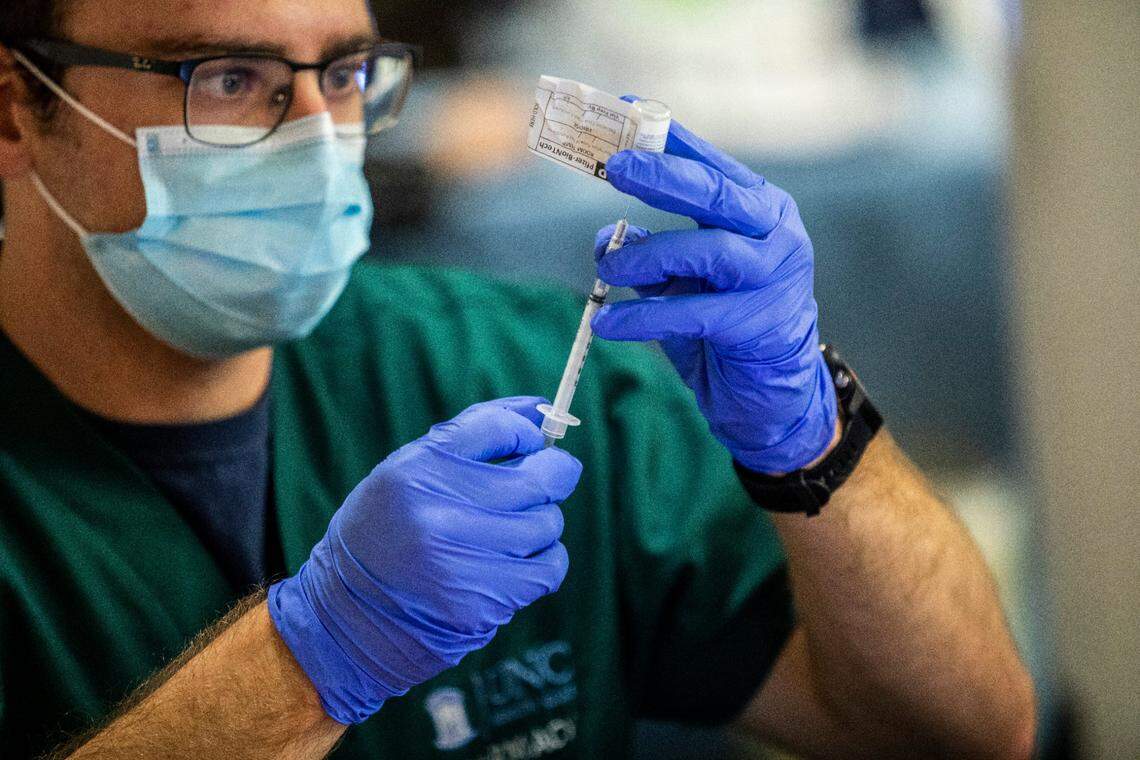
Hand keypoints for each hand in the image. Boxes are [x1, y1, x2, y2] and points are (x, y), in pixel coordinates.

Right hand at [268, 398, 580, 723]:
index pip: (498, 428)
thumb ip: (471, 437)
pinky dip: (547, 563)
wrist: (344, 618)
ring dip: (543, 526)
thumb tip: (540, 410)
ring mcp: (457, 561)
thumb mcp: (406, 473)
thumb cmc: (386, 533)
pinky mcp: (478, 603)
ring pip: (547, 525)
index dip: (528, 433)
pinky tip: (520, 564)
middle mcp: (433, 512)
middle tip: (553, 479)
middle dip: (556, 476)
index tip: (533, 443)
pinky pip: (547, 569)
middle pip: (536, 480)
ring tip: (516, 532)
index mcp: (414, 469)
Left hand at [592, 120, 837, 473]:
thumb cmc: (723, 325)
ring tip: (608, 269)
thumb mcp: (681, 280)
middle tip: (615, 166)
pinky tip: (608, 323)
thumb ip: (651, 252)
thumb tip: (605, 237)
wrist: (769, 393)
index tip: (626, 108)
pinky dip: (645, 316)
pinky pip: (696, 313)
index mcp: (761, 209)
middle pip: (715, 195)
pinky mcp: (762, 325)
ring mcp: (776, 278)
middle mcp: (777, 234)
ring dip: (648, 257)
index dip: (669, 137)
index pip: (712, 163)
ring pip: (709, 251)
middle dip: (661, 176)